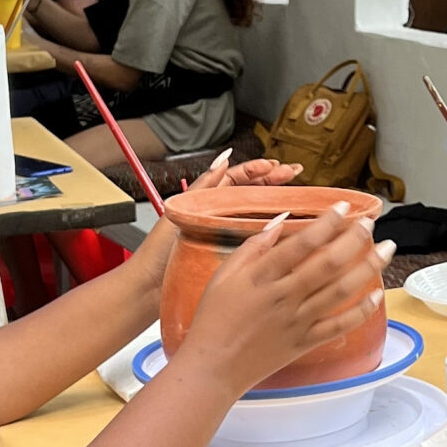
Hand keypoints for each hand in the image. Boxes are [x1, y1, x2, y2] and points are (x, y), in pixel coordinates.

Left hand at [128, 152, 304, 293]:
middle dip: (274, 181)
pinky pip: (254, 241)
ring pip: (256, 216)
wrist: (151, 287)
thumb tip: (222, 158)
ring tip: (296, 196)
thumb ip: (203, 186)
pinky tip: (286, 229)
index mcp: (206, 202)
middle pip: (251, 194)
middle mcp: (218, 217)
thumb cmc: (158, 252)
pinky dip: (271, 233)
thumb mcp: (181, 210)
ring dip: (276, 204)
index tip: (274, 165)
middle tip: (293, 173)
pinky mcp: (229, 257)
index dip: (257, 170)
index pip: (237, 179)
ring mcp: (225, 237)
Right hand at [179, 203, 394, 396]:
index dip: (326, 222)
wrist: (213, 366)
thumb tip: (282, 220)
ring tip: (386, 250)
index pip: (301, 243)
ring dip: (367, 269)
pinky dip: (361, 311)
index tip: (343, 207)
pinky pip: (339, 326)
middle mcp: (284, 297)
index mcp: (262, 277)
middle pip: (328, 264)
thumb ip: (254, 246)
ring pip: (340, 291)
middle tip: (371, 224)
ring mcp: (297, 321)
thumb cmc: (214, 318)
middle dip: (354, 240)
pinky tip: (377, 295)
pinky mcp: (304, 342)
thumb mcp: (224, 275)